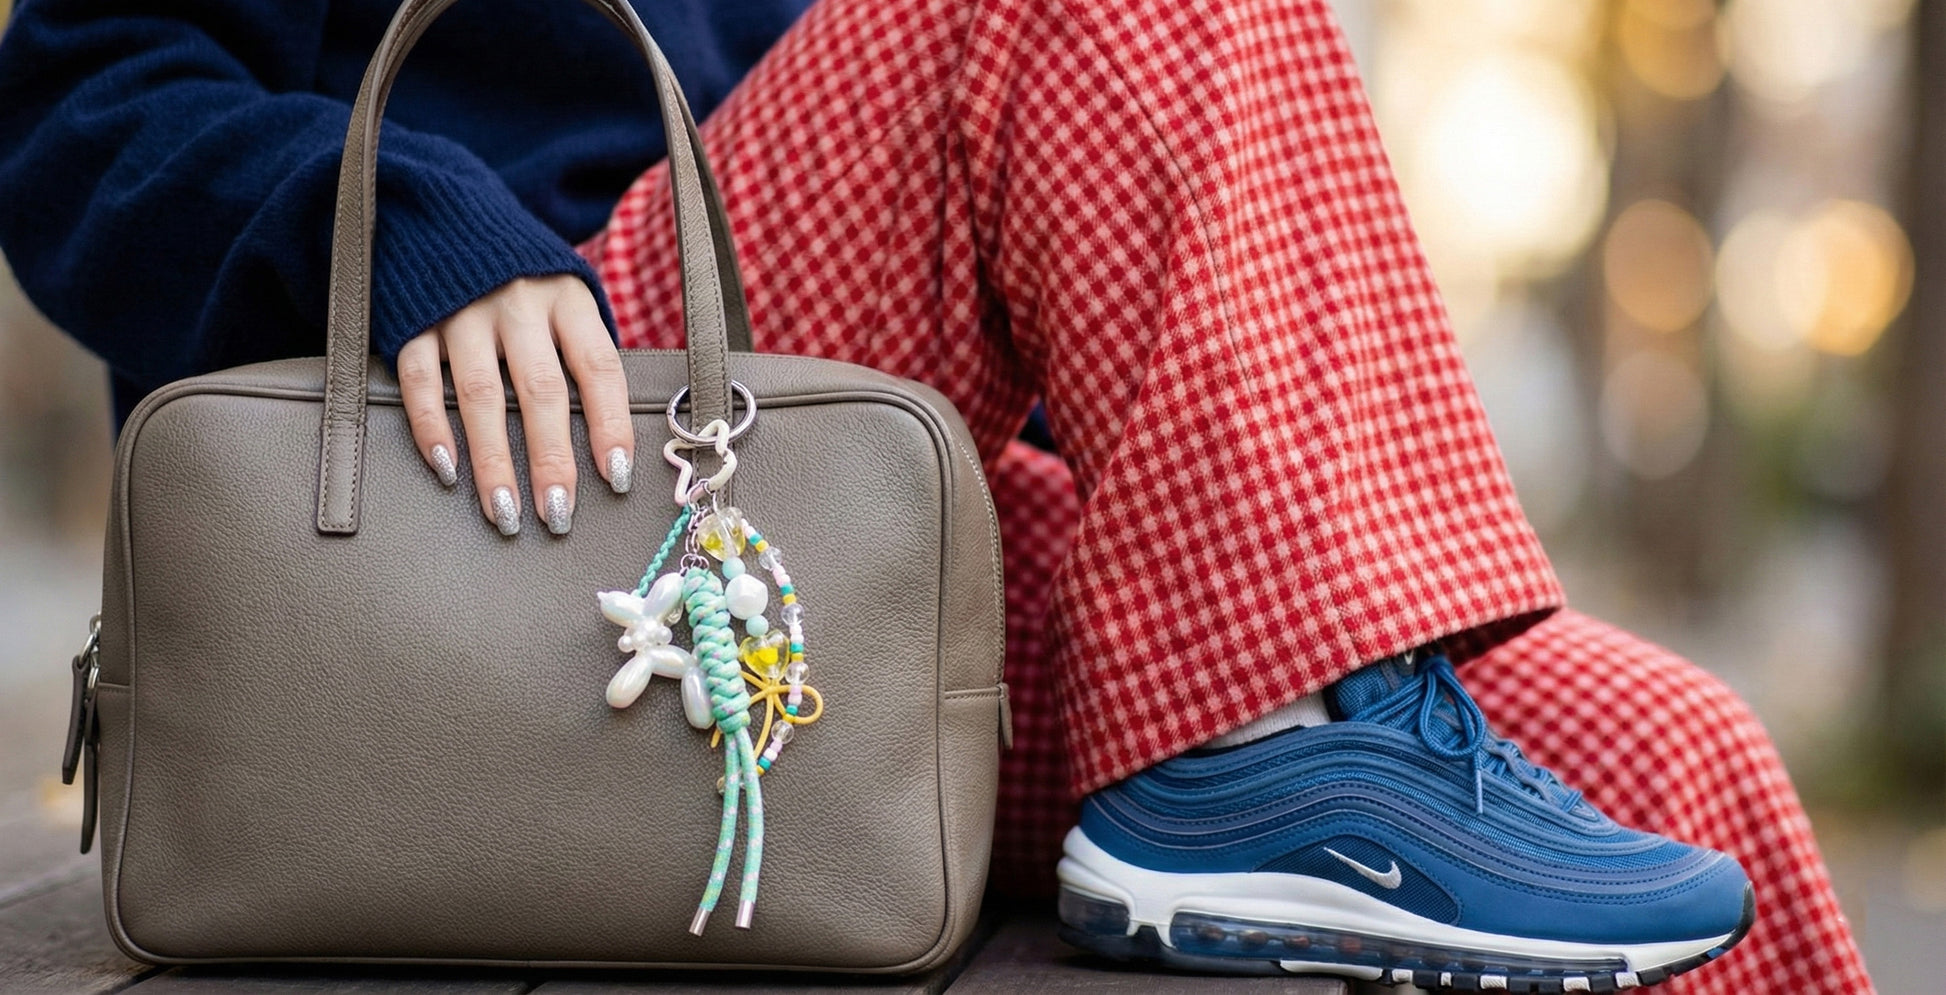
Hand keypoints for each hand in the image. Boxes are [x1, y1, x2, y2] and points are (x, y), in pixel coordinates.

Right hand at [395, 275, 632, 535]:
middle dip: (551, 459)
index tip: (616, 477)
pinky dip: (432, 426)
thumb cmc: (521, 276)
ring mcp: (462, 311)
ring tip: (505, 512)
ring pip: (481, 395)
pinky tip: (447, 468)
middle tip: (557, 515)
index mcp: (568, 299)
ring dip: (493, 460)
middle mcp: (519, 304)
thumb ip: (582, 349)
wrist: (442, 213)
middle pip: (541, 390)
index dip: (610, 425)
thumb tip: (609, 434)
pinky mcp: (414, 321)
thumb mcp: (565, 294)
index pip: (599, 368)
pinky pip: (421, 380)